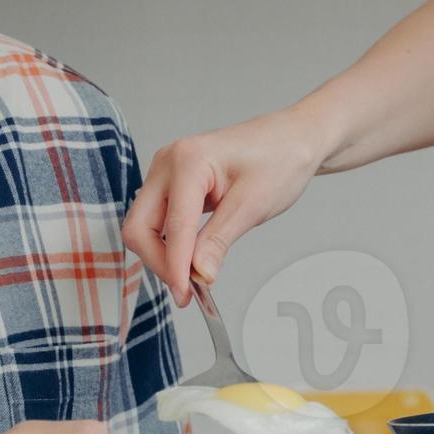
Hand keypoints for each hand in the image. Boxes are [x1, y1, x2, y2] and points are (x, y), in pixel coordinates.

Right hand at [124, 111, 330, 304]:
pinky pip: (159, 220)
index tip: (186, 295)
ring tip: (192, 277)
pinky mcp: (173, 184)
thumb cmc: (279, 159)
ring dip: (163, 255)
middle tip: (187, 291)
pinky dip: (170, 244)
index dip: (175, 266)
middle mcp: (168, 163)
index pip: (173, 226)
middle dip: (159, 262)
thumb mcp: (253, 204)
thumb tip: (198, 274)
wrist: (293, 138)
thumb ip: (219, 240)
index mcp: (188, 161)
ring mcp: (167, 172)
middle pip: (140, 226)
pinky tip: (191, 259)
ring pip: (145, 226)